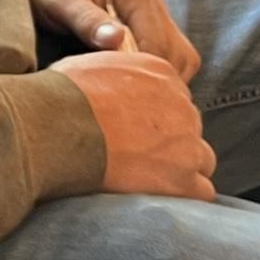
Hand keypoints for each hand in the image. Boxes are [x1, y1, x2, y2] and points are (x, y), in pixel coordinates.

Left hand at [19, 0, 200, 81]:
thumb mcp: (61, 0)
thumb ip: (87, 20)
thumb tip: (116, 40)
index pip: (159, 43)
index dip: (144, 73)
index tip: (121, 96)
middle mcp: (154, 2)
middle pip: (178, 54)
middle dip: (158, 81)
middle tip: (129, 103)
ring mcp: (155, 15)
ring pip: (181, 58)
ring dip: (163, 80)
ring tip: (132, 97)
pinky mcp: (150, 28)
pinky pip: (170, 58)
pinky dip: (159, 74)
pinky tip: (133, 86)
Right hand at [52, 50, 216, 200]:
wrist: (59, 125)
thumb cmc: (63, 95)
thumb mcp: (91, 65)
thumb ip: (118, 75)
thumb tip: (112, 85)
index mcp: (161, 74)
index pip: (175, 97)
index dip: (156, 115)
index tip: (135, 127)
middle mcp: (182, 104)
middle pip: (189, 127)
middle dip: (170, 140)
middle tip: (137, 152)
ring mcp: (187, 143)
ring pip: (200, 159)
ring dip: (180, 167)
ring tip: (146, 176)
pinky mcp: (183, 179)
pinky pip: (201, 191)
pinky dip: (181, 194)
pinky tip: (154, 193)